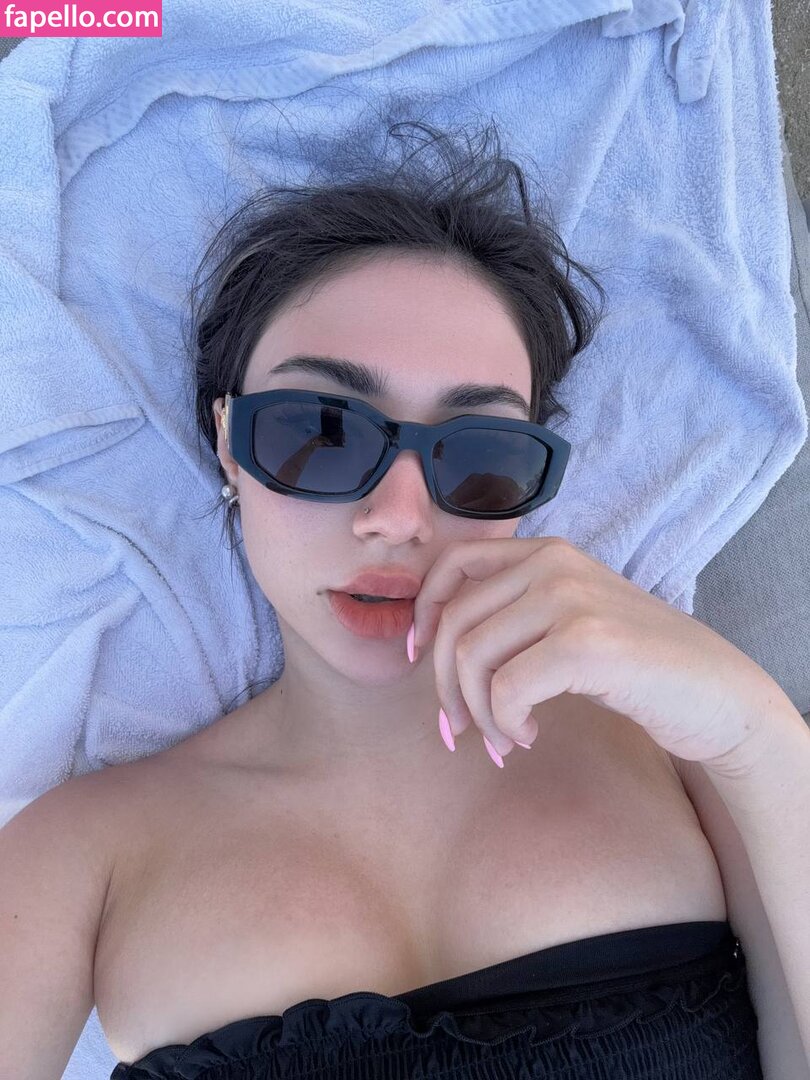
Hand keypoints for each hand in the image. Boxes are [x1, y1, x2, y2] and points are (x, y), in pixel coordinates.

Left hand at [411, 536, 775, 773]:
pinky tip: (528, 736)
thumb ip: (514, 616)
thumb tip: (433, 647)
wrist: (716, 695)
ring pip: (473, 657)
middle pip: (454, 622)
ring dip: (476, 712)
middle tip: (460, 729)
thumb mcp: (570, 619)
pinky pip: (505, 689)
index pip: (454, 564)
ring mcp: (570, 599)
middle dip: (445, 685)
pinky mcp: (585, 643)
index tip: (423, 659)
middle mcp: (554, 564)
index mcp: (546, 552)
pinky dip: (505, 723)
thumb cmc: (636, 666)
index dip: (424, 612)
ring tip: (501, 739)